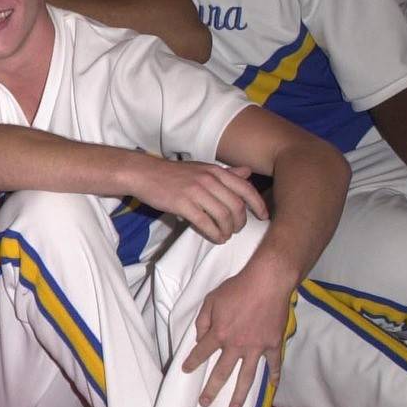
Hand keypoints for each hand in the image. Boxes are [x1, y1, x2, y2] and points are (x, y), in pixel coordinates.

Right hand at [128, 159, 266, 244]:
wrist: (143, 173)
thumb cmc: (173, 173)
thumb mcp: (201, 168)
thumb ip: (225, 173)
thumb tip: (247, 173)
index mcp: (216, 171)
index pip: (246, 189)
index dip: (258, 205)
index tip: (263, 217)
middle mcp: (209, 179)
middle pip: (236, 206)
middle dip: (241, 222)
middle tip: (237, 229)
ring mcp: (195, 191)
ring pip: (223, 216)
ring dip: (228, 230)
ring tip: (225, 235)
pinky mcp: (182, 204)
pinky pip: (205, 223)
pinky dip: (214, 234)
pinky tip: (216, 238)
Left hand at [181, 259, 296, 406]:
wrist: (267, 282)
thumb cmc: (236, 288)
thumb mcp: (211, 300)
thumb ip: (203, 320)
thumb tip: (199, 338)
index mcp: (219, 333)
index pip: (201, 352)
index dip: (192, 362)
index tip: (185, 371)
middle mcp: (236, 345)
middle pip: (221, 372)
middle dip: (211, 389)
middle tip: (204, 403)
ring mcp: (257, 347)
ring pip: (246, 376)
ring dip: (240, 395)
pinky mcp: (274, 344)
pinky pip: (274, 364)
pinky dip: (274, 376)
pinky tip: (271, 387)